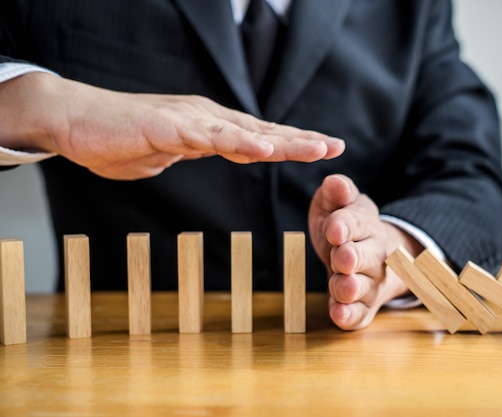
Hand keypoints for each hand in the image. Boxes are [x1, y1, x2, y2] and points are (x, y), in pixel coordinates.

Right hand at [0, 72, 344, 179]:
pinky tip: (264, 150)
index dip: (292, 143)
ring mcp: (191, 120)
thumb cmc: (119, 139)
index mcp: (208, 127)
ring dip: (284, 141)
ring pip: (246, 132)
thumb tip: (200, 155)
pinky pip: (211, 138)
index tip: (323, 149)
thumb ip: (189, 153)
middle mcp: (207, 119)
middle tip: (336, 146)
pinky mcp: (170, 127)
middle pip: (263, 132)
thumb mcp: (166, 153)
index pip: (259, 137)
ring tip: (316, 148)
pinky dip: (240, 144)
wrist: (75, 121)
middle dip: (302, 140)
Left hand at [308, 174, 423, 329]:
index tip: (334, 228)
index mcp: (366, 224)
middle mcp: (374, 254)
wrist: (364, 252)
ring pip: (365, 287)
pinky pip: (360, 314)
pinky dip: (350, 316)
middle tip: (342, 258)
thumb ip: (336, 193)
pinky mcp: (363, 306)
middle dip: (354, 257)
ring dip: (352, 288)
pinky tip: (339, 315)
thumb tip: (334, 182)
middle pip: (367, 256)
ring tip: (342, 287)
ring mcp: (370, 282)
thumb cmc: (343, 225)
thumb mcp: (337, 204)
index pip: (357, 222)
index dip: (345, 226)